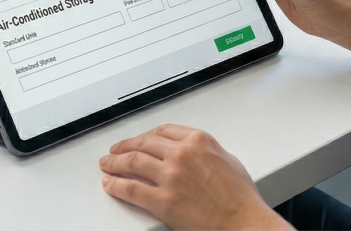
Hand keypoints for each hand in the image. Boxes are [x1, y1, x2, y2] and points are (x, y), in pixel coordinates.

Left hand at [100, 124, 291, 229]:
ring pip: (132, 162)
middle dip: (124, 146)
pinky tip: (110, 184)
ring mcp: (170, 177)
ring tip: (107, 164)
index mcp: (198, 141)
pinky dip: (116, 185)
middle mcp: (181, 154)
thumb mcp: (227, 159)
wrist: (243, 221)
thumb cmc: (240, 196)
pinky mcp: (162, 200)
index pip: (162, 131)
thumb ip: (205, 149)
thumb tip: (192, 150)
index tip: (139, 139)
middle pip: (143, 144)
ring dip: (114, 163)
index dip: (145, 135)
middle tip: (115, 150)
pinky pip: (130, 189)